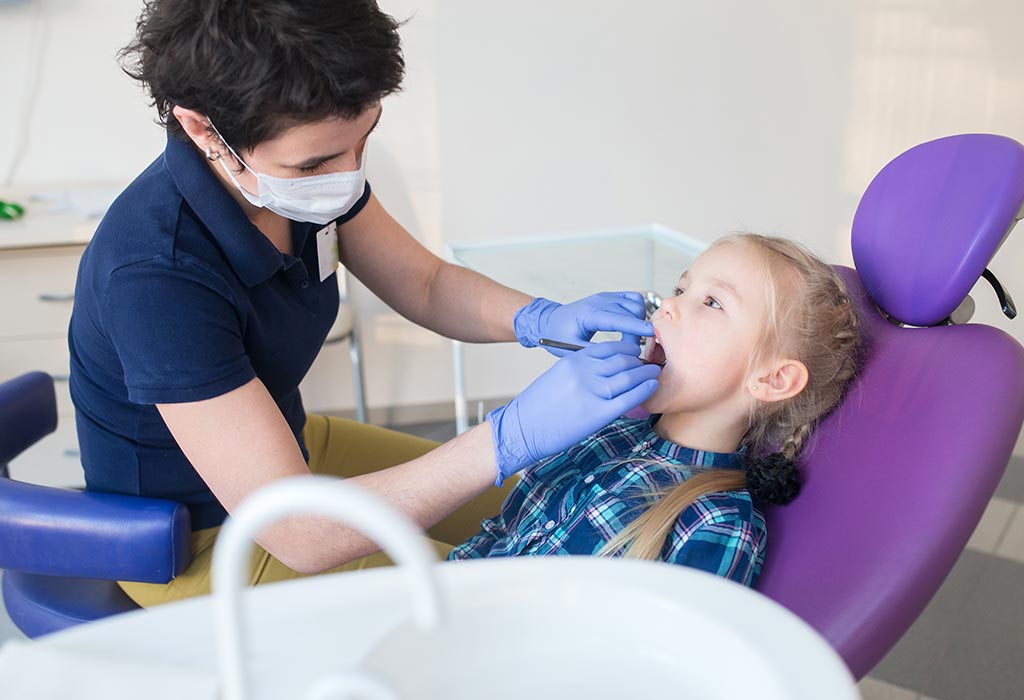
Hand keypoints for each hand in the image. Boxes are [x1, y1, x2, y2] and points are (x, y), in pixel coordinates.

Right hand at [488, 340, 660, 483]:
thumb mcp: (558, 376)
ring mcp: (591, 392)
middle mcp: (584, 372)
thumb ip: (582, 370)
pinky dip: (643, 391)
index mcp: (574, 360)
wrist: (522, 429)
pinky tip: (652, 387)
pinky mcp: (596, 414)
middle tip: (651, 364)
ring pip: (628, 377)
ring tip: (654, 374)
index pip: (610, 348)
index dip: (628, 349)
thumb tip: (608, 371)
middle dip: (640, 361)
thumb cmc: (538, 406)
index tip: (636, 353)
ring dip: (645, 374)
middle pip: (622, 360)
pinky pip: (627, 398)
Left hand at [514, 292, 652, 353]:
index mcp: (588, 313)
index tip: (651, 333)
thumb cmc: (558, 335)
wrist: (550, 321)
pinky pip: (633, 299)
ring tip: (632, 339)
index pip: (617, 318)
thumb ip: (596, 353)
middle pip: (631, 311)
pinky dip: (638, 310)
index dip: (635, 326)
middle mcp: (599, 301)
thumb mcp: (572, 349)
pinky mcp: (610, 297)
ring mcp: (605, 296)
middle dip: (638, 331)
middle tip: (633, 350)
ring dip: (639, 320)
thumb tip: (619, 360)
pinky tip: (633, 325)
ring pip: (635, 303)